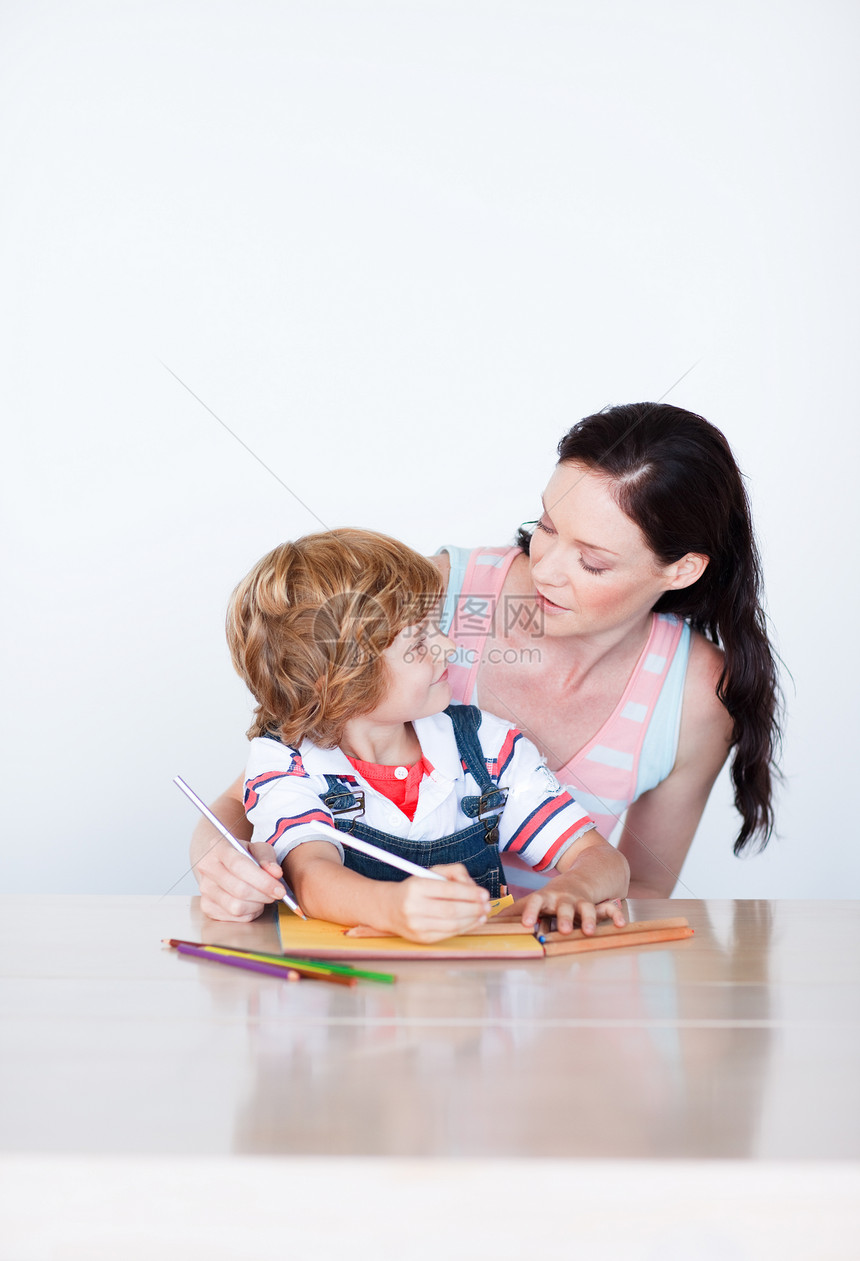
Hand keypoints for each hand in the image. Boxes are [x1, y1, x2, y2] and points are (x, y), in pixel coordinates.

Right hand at [195, 837, 285, 921]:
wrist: (224, 863)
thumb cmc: (244, 855)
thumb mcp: (258, 848)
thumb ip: (267, 858)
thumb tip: (276, 873)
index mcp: (218, 848)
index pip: (239, 866)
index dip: (262, 880)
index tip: (280, 890)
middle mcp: (207, 868)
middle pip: (239, 889)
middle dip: (263, 895)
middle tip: (277, 893)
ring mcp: (205, 889)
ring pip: (237, 907)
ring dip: (257, 905)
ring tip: (262, 896)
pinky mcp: (207, 906)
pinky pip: (235, 917)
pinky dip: (250, 913)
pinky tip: (252, 902)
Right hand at [386, 864, 490, 943]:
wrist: (389, 908)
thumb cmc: (415, 888)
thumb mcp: (431, 872)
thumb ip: (454, 873)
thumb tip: (474, 887)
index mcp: (416, 887)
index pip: (448, 890)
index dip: (470, 893)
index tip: (484, 893)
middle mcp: (414, 907)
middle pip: (452, 910)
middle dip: (474, 908)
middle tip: (487, 905)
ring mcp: (417, 925)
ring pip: (452, 924)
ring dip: (473, 919)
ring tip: (483, 913)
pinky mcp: (421, 938)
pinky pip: (448, 934)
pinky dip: (465, 928)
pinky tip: (474, 921)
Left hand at [502, 886, 627, 935]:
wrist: (584, 876)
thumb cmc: (553, 896)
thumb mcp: (535, 900)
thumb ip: (516, 910)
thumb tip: (489, 920)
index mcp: (547, 898)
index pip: (535, 903)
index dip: (530, 912)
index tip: (525, 924)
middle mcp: (565, 899)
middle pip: (564, 908)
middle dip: (564, 918)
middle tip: (561, 930)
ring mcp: (583, 901)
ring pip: (587, 909)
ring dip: (588, 919)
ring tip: (589, 931)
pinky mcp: (599, 905)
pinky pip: (610, 909)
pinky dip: (617, 915)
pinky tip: (622, 924)